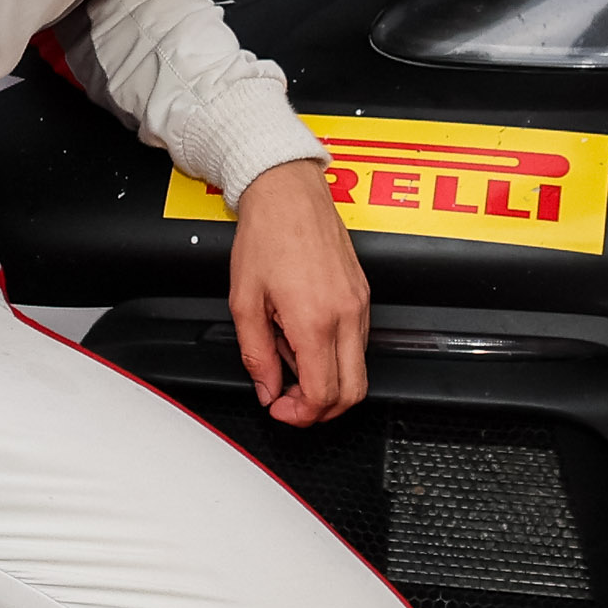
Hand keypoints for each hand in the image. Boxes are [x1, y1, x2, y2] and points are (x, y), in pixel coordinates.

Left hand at [228, 161, 367, 424]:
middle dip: (321, 409)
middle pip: (353, 392)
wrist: (288, 192)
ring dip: (327, 380)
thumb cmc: (267, 234)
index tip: (280, 409)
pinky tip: (304, 337)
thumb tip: (267, 388)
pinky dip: (334, 355)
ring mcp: (360, 305)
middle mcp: (346, 315)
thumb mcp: (244, 301)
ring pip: (358, 369)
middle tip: (290, 401)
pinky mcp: (363, 294)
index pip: (323, 394)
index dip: (300, 415)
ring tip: (290, 358)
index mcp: (315, 320)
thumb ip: (256, 354)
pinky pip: (358, 342)